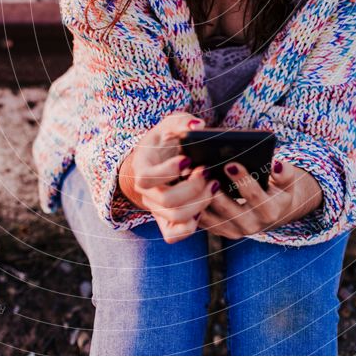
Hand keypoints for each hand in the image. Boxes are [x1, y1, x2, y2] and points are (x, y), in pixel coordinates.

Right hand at [117, 111, 218, 243]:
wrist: (156, 161)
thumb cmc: (165, 141)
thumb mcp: (170, 125)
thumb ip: (182, 122)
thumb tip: (198, 126)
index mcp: (141, 168)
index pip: (146, 178)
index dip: (168, 171)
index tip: (187, 159)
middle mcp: (146, 193)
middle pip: (167, 201)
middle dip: (193, 187)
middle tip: (207, 171)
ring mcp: (156, 209)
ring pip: (176, 218)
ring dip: (200, 203)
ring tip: (213, 184)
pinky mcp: (167, 221)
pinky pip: (175, 235)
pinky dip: (192, 225)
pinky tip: (204, 205)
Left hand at [196, 158, 322, 238]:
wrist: (275, 210)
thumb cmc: (279, 189)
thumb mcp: (287, 181)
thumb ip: (284, 173)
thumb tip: (276, 164)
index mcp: (270, 212)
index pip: (254, 196)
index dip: (243, 180)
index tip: (230, 164)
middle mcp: (252, 226)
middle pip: (228, 209)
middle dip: (215, 190)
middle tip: (202, 171)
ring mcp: (235, 232)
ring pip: (213, 217)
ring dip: (201, 199)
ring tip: (191, 178)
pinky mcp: (222, 232)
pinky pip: (204, 222)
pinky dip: (194, 207)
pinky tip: (187, 189)